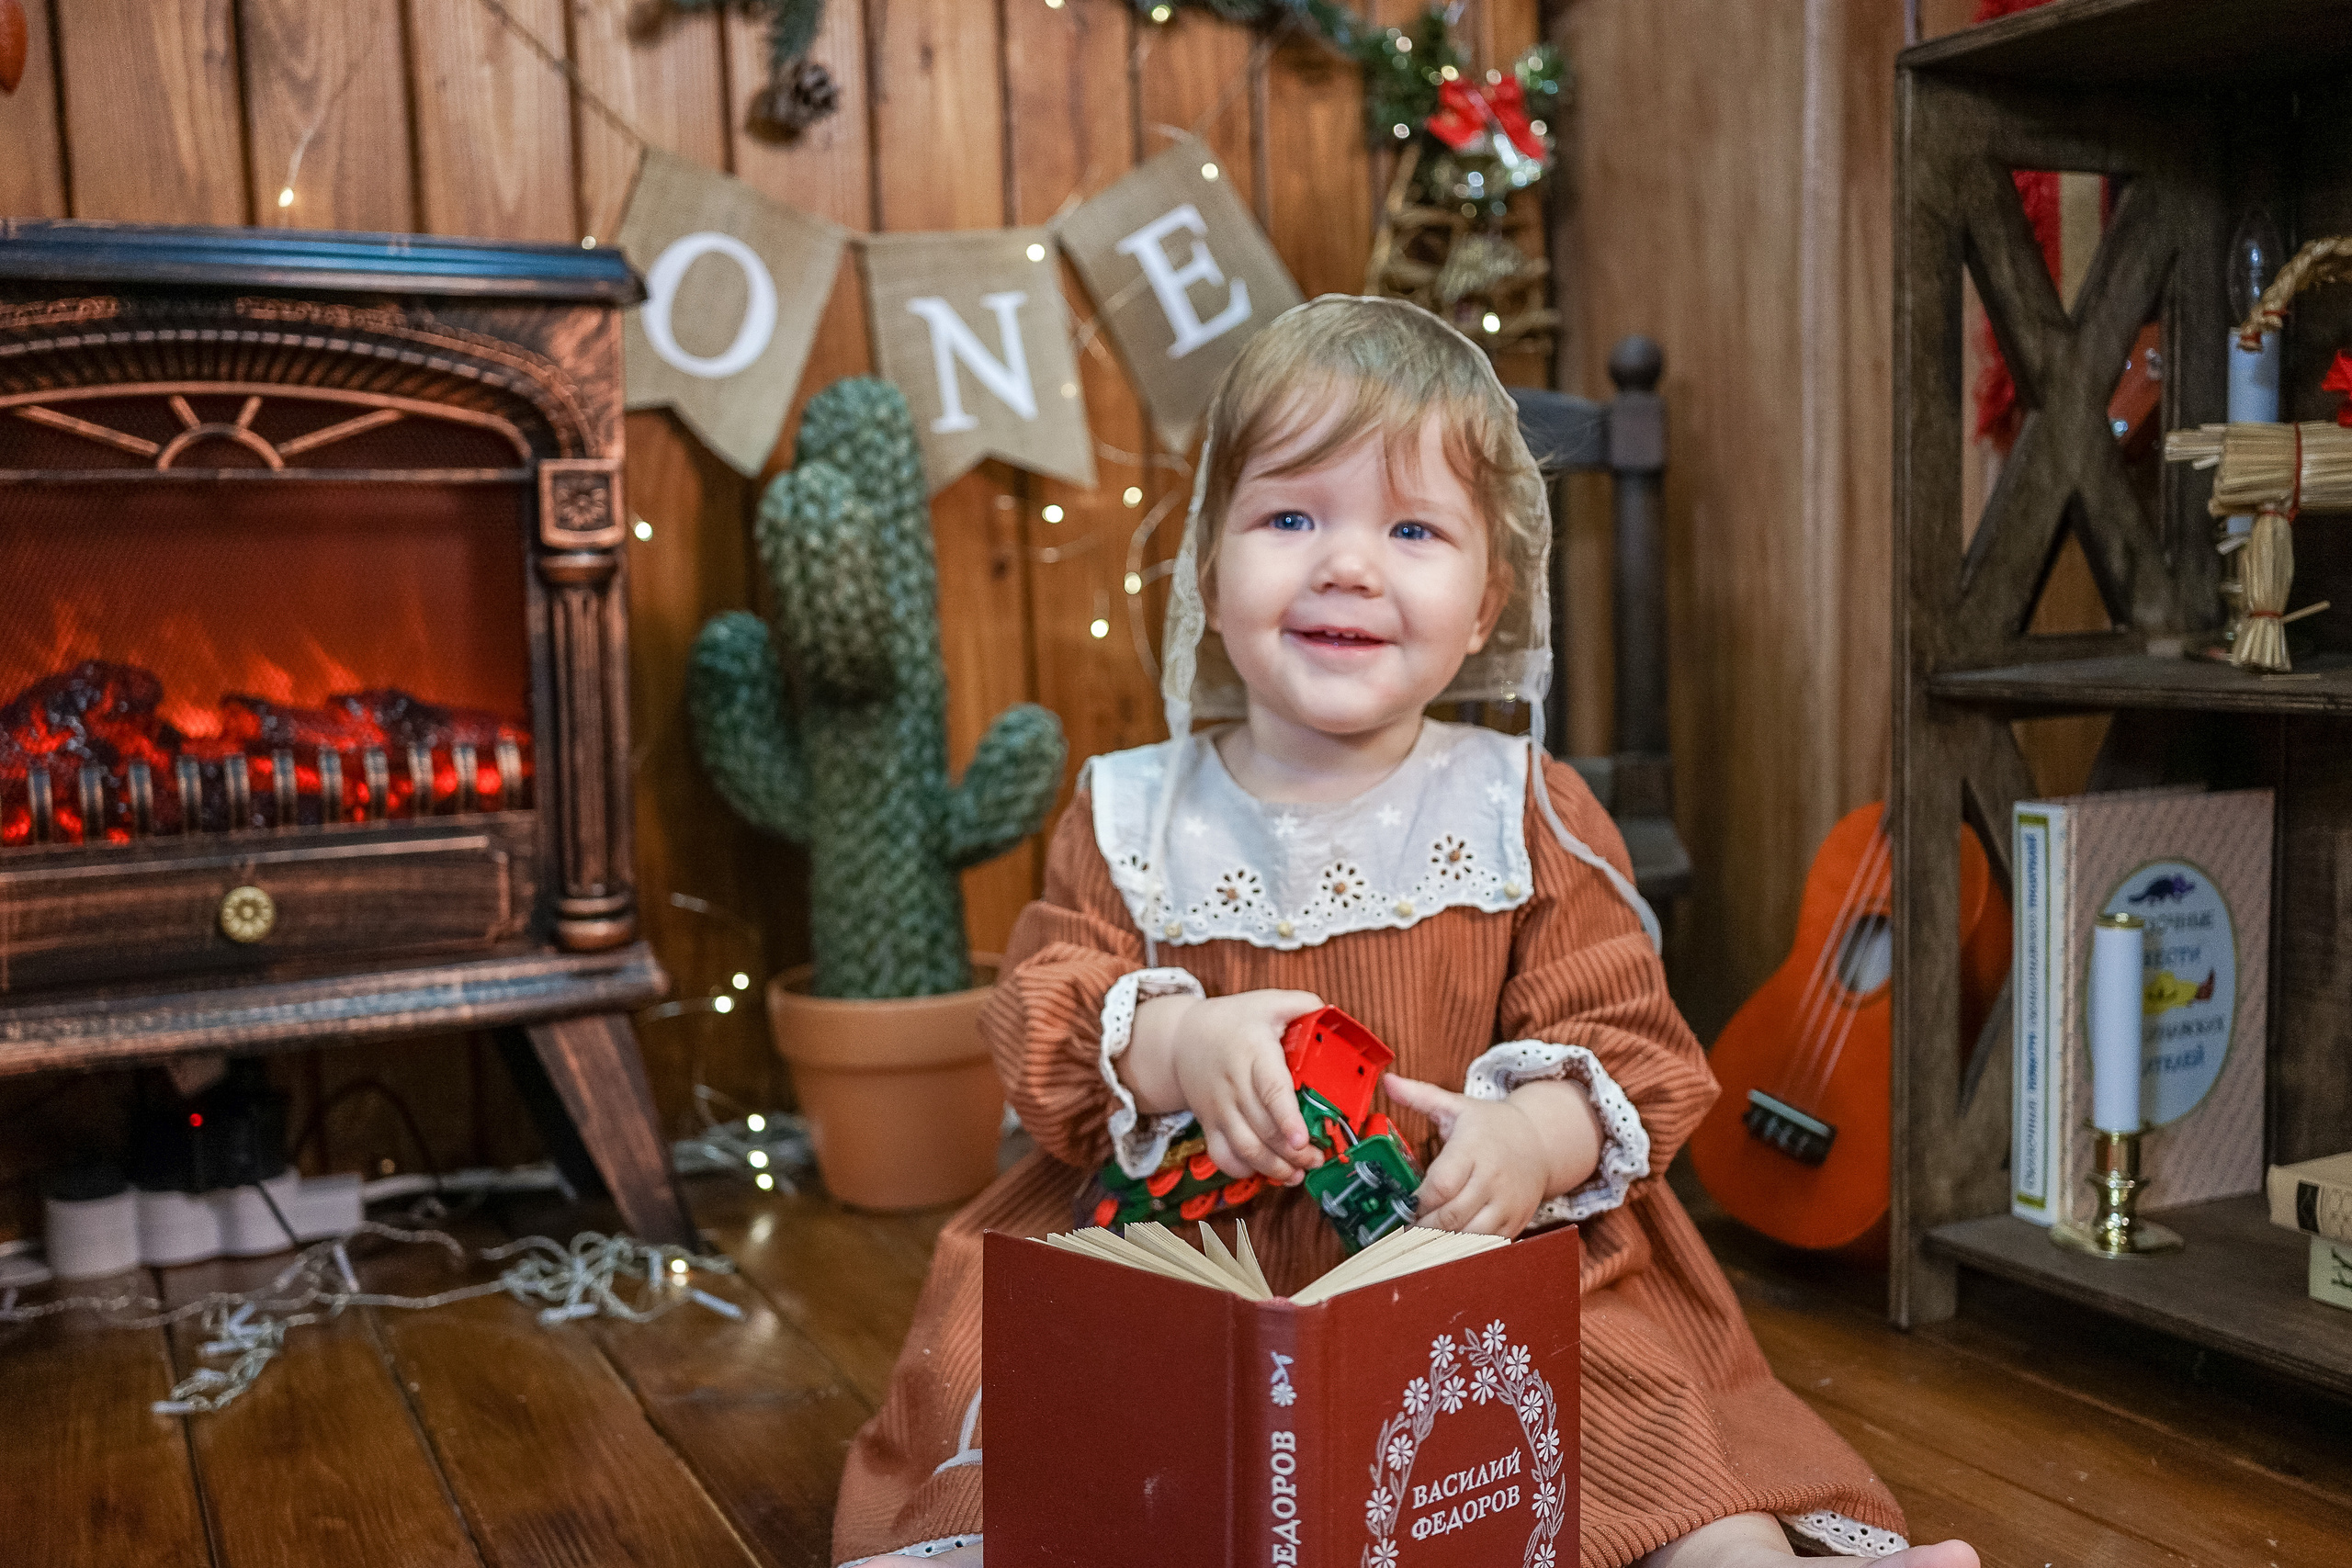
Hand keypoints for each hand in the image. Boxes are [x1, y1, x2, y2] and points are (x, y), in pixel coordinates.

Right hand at [1124, 989, 1324, 1183]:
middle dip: (1293, 1152)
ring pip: (1244, 1148)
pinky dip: (1244, 1171)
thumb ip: (1303, 1005)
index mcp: (1253, 1052)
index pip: (1270, 1089)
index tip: (1302, 1139)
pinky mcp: (1209, 1124)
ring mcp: (1219, 1108)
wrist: (1181, 1038)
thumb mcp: (1267, 1002)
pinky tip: (1267, 1171)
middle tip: (1318, 1158)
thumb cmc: (1233, 1021)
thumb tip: (1334, 1017)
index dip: (1287, 1117)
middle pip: (1263, 1127)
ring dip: (1273, 1167)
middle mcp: (1234, 1084)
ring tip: (1297, 1173)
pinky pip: (1223, 1156)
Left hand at [1383, 1073, 1600, 1237]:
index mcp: (1474, 1148)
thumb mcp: (1456, 1106)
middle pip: (1452, 1215)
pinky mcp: (1515, 1221)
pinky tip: (1447, 1247)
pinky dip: (1465, 1250)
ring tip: (1421, 1241)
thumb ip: (1420, 1096)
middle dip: (1423, 1227)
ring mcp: (1506, 1203)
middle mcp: (1492, 1178)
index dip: (1417, 1201)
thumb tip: (1388, 1081)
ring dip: (1441, 1243)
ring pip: (1469, 1236)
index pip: (1441, 1184)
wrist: (1540, 1142)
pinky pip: (1488, 1245)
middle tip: (1405, 1229)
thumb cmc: (1490, 1126)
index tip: (1403, 1205)